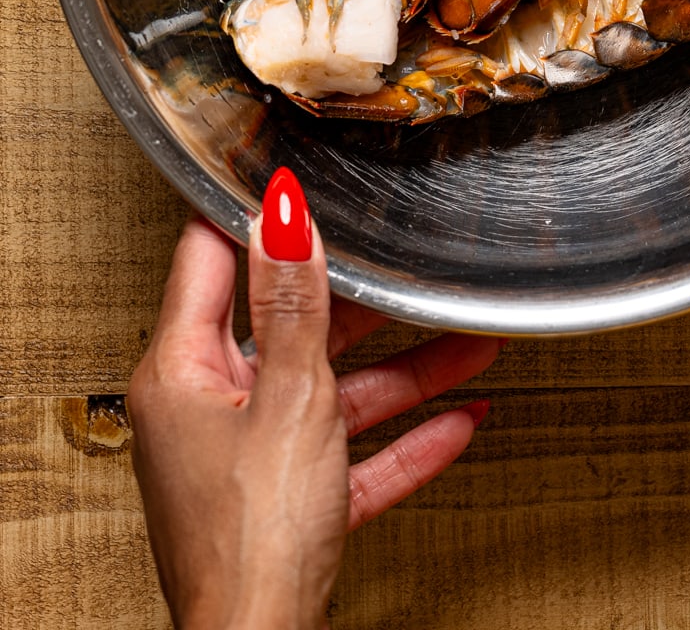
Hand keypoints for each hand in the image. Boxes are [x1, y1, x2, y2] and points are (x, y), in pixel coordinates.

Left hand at [128, 168, 501, 629]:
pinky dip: (401, 440)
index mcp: (183, 373)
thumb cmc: (253, 541)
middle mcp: (208, 410)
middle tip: (406, 267)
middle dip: (366, 307)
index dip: (255, 219)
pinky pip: (350, 457)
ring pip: (334, 395)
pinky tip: (458, 423)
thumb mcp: (292, 399)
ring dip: (407, 374)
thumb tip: (281, 218)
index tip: (293, 182)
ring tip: (472, 344)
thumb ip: (295, 307)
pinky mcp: (285, 507)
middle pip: (290, 331)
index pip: (212, 263)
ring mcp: (248, 461)